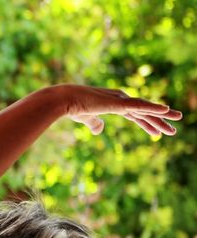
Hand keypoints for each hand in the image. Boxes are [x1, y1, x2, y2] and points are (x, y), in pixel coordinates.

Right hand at [61, 85, 182, 136]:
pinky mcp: (118, 102)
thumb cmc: (72, 108)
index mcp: (114, 104)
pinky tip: (166, 110)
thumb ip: (94, 123)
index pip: (135, 115)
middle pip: (145, 112)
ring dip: (162, 116)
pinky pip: (139, 106)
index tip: (157, 133)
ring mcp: (121, 100)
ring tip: (178, 119)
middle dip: (159, 121)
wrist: (63, 100)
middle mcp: (121, 99)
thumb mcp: (86, 118)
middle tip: (172, 131)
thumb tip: (100, 130)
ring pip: (146, 109)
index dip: (147, 124)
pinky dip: (153, 108)